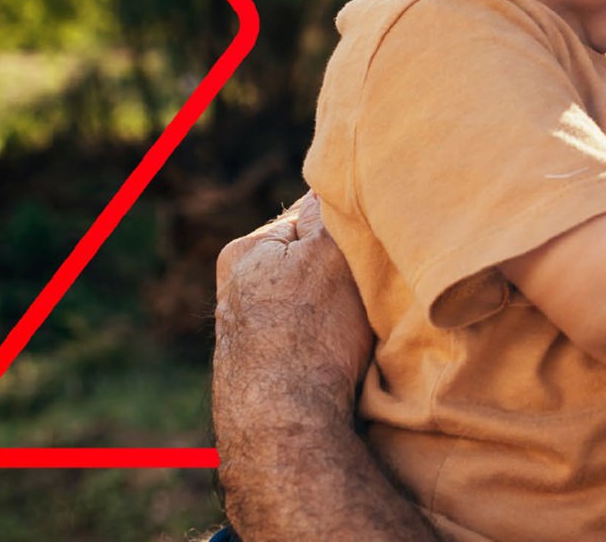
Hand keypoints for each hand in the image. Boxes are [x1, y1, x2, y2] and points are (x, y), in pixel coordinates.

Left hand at [213, 192, 372, 434]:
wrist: (287, 424)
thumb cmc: (310, 334)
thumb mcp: (329, 252)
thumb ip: (329, 211)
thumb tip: (330, 181)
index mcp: (243, 252)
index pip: (307, 217)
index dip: (346, 227)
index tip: (371, 243)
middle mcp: (234, 291)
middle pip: (305, 262)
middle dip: (337, 269)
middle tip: (370, 284)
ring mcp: (245, 335)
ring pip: (307, 302)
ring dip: (333, 309)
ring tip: (356, 324)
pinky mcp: (260, 374)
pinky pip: (304, 340)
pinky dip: (325, 342)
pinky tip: (341, 355)